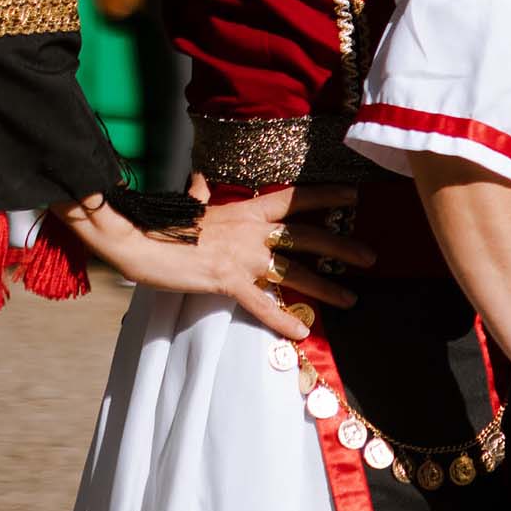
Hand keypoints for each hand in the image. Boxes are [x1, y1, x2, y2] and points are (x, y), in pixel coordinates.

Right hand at [71, 183, 375, 339]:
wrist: (139, 240)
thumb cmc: (163, 223)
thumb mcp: (190, 204)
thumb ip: (200, 194)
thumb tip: (197, 179)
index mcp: (246, 209)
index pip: (295, 198)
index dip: (327, 197)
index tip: (355, 197)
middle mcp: (252, 231)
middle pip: (308, 237)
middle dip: (343, 248)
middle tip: (371, 258)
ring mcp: (243, 257)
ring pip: (295, 273)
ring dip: (325, 288)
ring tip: (350, 299)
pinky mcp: (228, 282)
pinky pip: (262, 304)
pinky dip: (282, 320)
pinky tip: (301, 332)